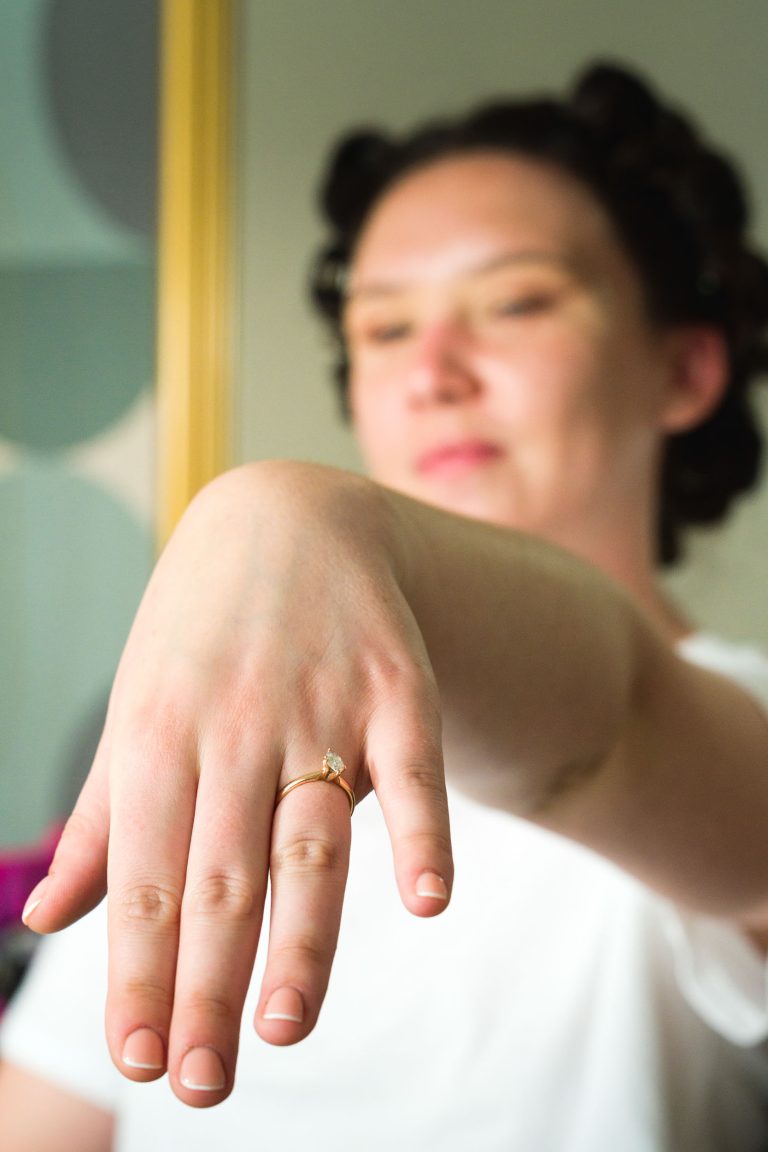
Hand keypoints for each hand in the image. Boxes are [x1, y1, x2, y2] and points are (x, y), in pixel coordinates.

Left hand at [22, 462, 452, 1105]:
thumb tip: (45, 915)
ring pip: (310, 836)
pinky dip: (420, 829)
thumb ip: (102, 817)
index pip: (148, 876)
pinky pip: (410, 765)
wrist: (288, 514)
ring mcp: (321, 704)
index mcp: (158, 735)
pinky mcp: (396, 685)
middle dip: (208, 985)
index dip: (141, 971)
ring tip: (285, 1027)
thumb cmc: (200, 629)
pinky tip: (427, 900)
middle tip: (204, 1084)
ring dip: (303, 935)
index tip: (142, 1058)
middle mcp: (235, 725)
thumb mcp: (136, 707)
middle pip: (223, 874)